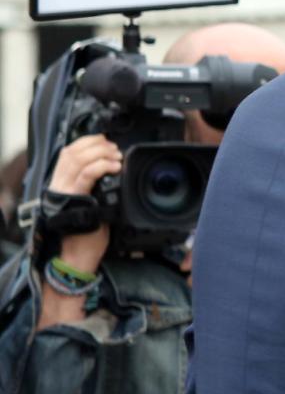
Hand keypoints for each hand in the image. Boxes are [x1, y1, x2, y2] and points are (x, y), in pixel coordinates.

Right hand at [48, 134, 120, 270]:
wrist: (80, 253)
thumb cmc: (88, 230)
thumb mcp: (91, 202)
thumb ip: (94, 186)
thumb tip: (112, 169)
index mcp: (61, 183)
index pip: (68, 152)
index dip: (86, 142)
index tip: (104, 140)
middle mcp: (59, 184)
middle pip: (73, 152)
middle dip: (96, 145)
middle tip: (114, 149)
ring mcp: (64, 191)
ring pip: (78, 160)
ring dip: (100, 154)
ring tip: (116, 157)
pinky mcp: (74, 199)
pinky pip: (85, 176)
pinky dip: (101, 167)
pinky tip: (114, 167)